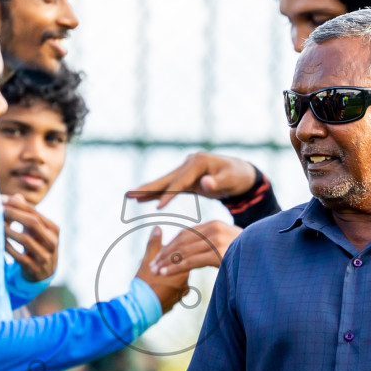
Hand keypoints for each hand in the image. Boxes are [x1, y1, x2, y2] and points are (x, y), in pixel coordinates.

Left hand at [3, 195, 59, 282]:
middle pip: (32, 222)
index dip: (16, 204)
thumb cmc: (38, 245)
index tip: (0, 200)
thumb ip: (27, 213)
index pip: (34, 212)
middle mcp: (52, 242)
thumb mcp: (36, 230)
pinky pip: (18, 255)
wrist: (44, 273)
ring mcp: (44, 256)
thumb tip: (15, 197)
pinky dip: (7, 246)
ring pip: (25, 239)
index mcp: (53, 229)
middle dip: (12, 214)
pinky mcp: (33, 268)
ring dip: (8, 230)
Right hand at [128, 152, 257, 204]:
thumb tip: (205, 183)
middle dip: (147, 188)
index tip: (158, 207)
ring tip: (129, 196)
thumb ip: (217, 182)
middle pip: (166, 179)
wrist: (242, 173)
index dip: (169, 194)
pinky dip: (156, 193)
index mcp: (198, 163)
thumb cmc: (237, 177)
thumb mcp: (230, 180)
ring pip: (164, 182)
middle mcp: (189, 163)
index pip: (181, 182)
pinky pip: (169, 187)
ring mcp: (186, 170)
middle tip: (128, 194)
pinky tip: (143, 199)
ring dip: (147, 190)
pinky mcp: (186, 178)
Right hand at [133, 227, 189, 311]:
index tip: (157, 260)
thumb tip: (157, 228)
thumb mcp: (148, 260)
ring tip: (152, 280)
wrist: (141, 309)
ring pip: (175, 282)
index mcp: (182, 269)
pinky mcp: (175, 304)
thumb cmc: (145, 283)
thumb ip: (154, 244)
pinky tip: (155, 289)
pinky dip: (165, 290)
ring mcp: (181, 295)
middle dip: (167, 268)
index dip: (167, 256)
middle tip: (153, 270)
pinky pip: (172, 293)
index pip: (181, 257)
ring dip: (166, 280)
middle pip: (178, 270)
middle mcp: (186, 282)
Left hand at [152, 221, 239, 276]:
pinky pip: (191, 260)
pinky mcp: (218, 253)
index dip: (170, 245)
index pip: (186, 234)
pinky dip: (175, 267)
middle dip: (164, 254)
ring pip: (184, 251)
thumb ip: (212, 245)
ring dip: (166, 262)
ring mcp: (217, 240)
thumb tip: (196, 253)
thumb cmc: (247, 257)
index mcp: (215, 225)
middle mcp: (215, 229)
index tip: (158, 257)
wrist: (268, 257)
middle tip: (152, 266)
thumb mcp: (229, 246)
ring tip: (155, 272)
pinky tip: (166, 273)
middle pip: (182, 241)